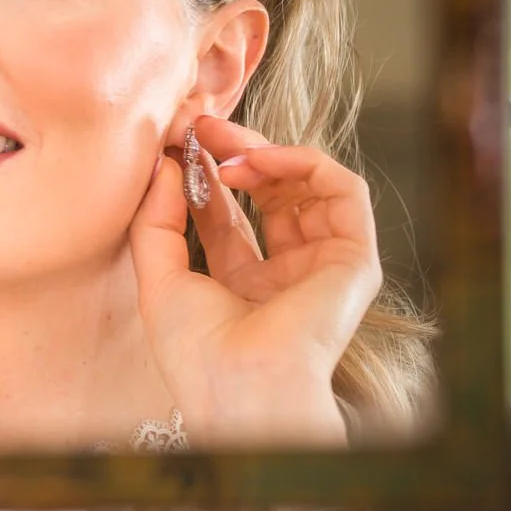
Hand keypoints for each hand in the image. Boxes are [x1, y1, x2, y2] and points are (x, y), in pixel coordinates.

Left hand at [128, 115, 379, 444]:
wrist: (239, 383)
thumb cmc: (196, 350)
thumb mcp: (157, 275)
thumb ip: (155, 219)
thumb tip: (164, 164)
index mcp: (242, 284)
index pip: (226, 215)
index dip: (203, 175)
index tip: (177, 143)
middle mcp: (286, 273)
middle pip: (267, 194)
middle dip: (234, 154)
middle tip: (201, 127)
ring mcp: (323, 264)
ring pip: (307, 186)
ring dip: (266, 154)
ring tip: (225, 147)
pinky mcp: (355, 258)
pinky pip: (344, 191)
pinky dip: (304, 163)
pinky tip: (259, 161)